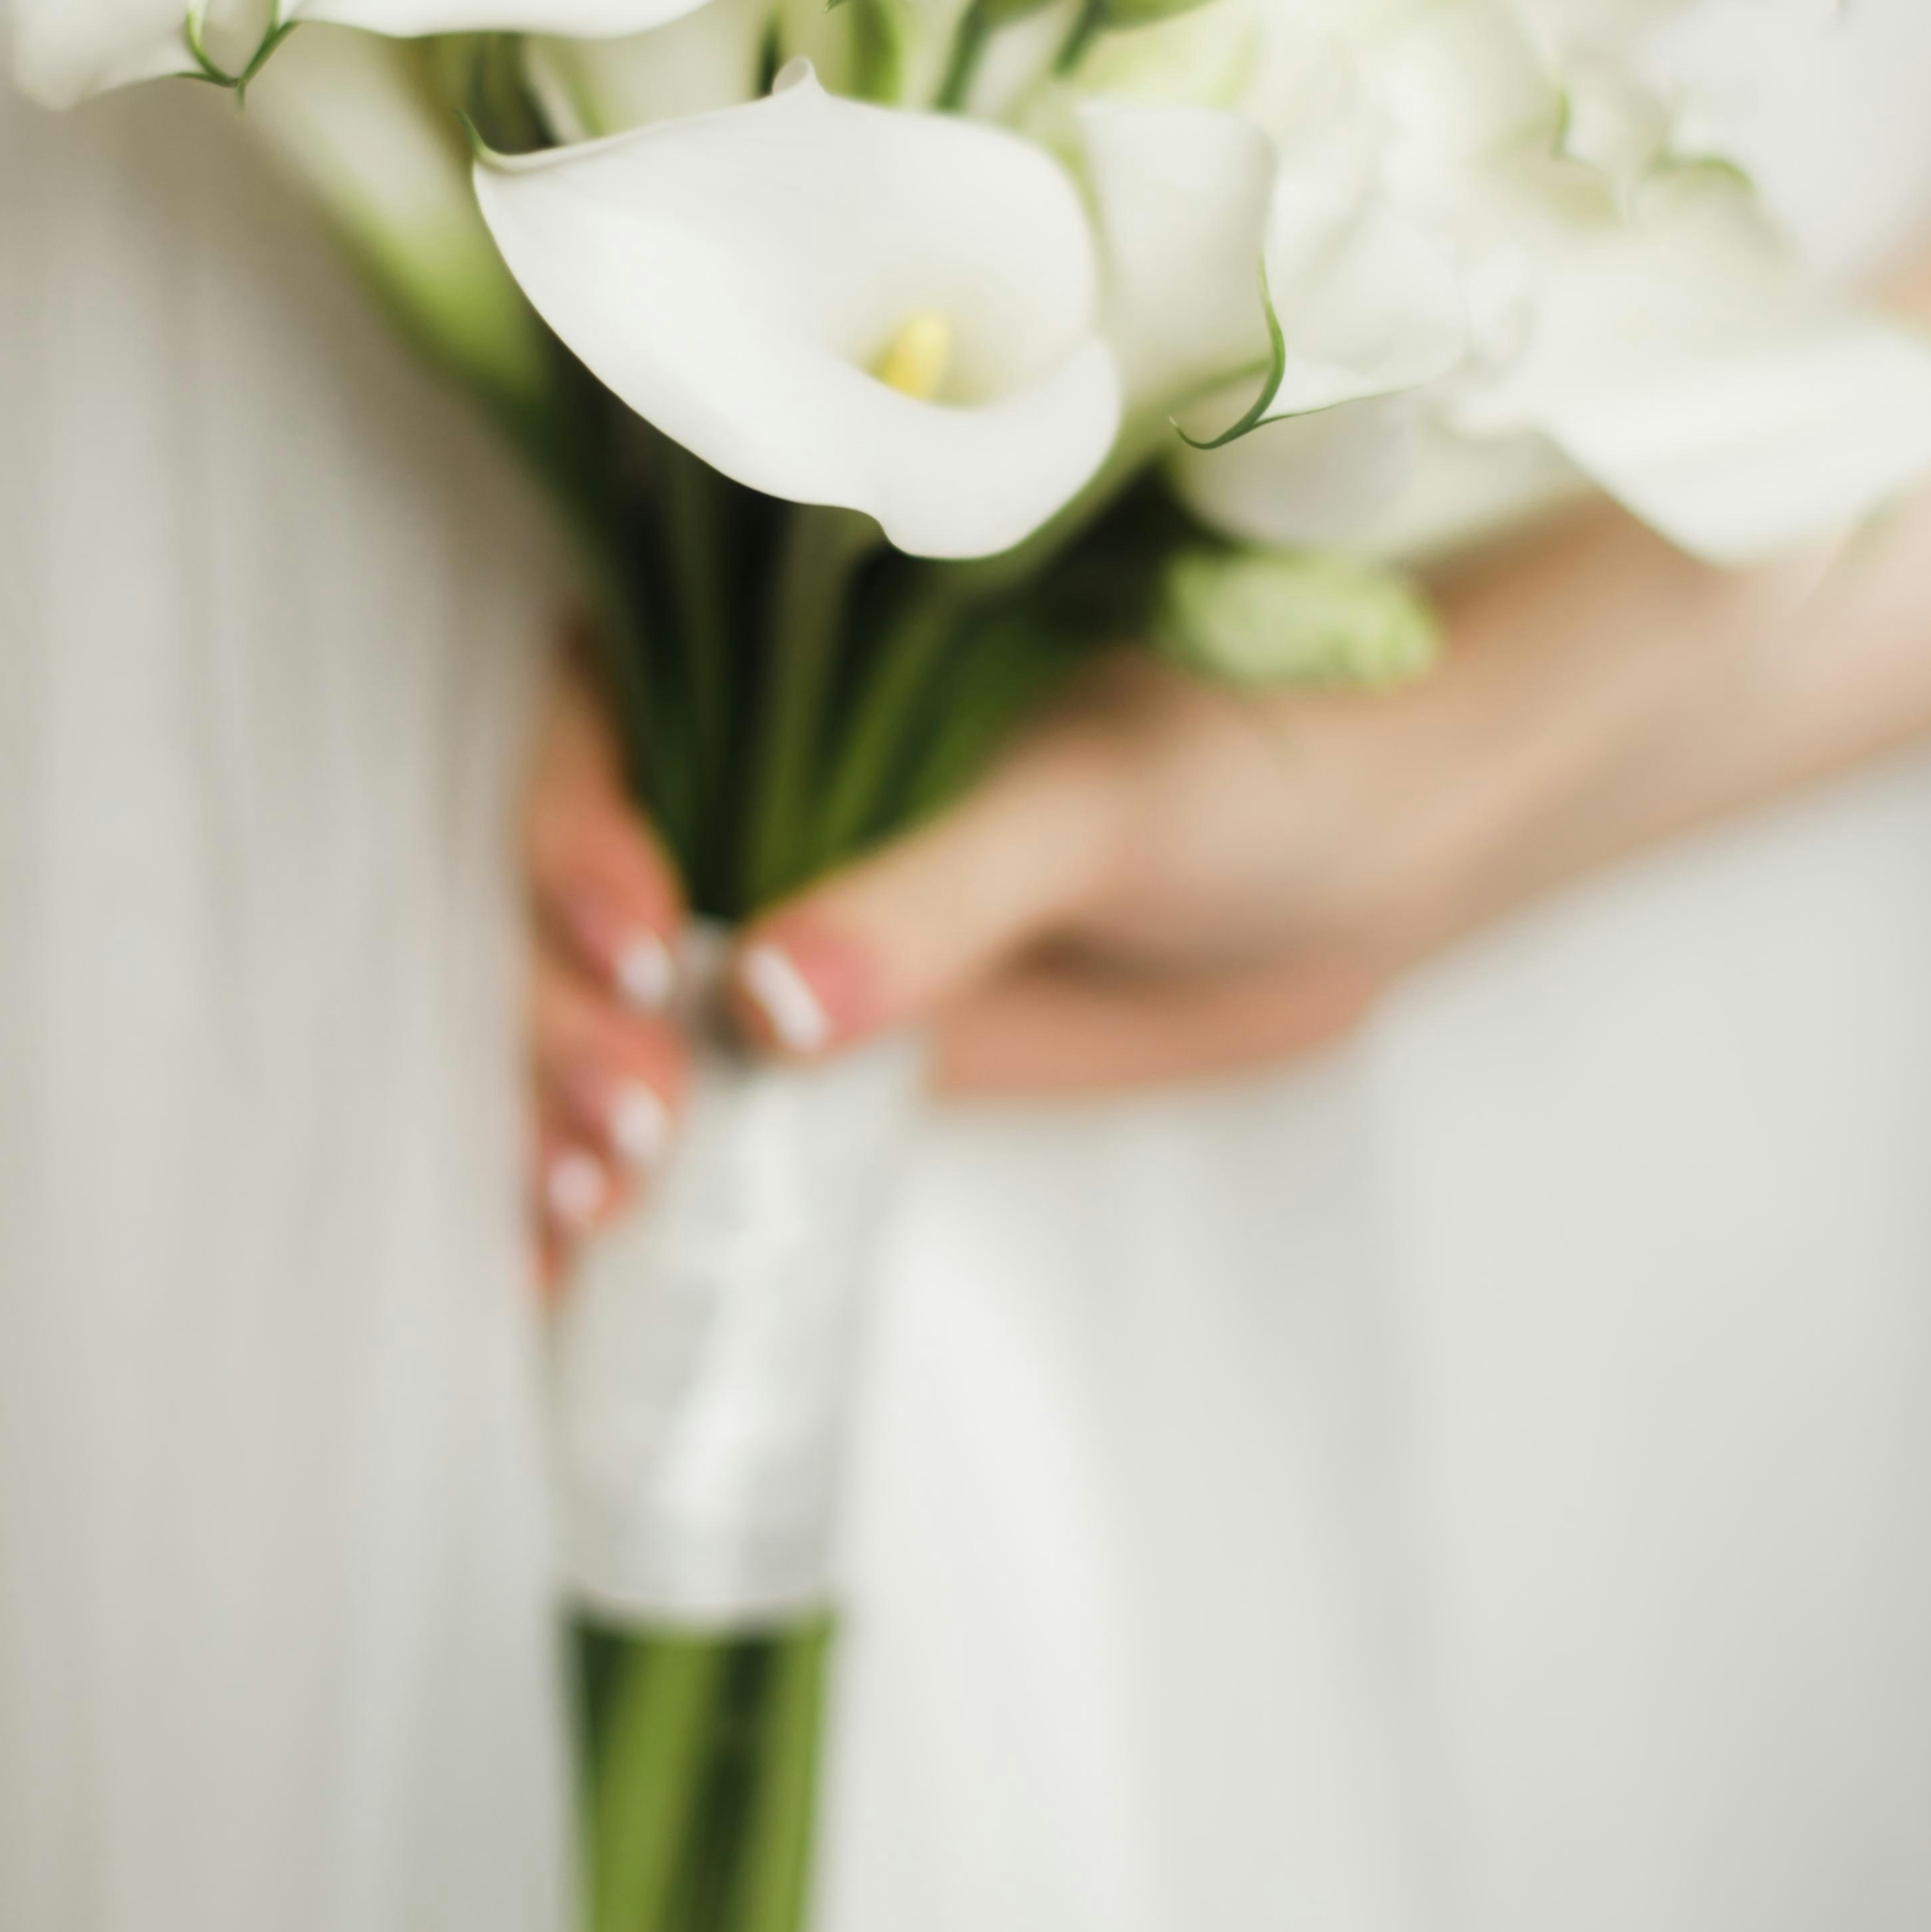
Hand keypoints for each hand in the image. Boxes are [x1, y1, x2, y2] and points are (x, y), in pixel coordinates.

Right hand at [522, 505, 1740, 1263]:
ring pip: (604, 1018)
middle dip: (565, 1014)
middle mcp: (740, 780)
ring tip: (589, 1214)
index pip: (603, 736)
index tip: (651, 946)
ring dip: (562, 1112)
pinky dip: (615, 1195)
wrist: (1367, 864)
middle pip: (572, 902)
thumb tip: (769, 998)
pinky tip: (573, 1275)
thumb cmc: (1253, 762)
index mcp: (774, 656)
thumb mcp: (1094, 807)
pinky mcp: (818, 1046)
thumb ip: (938, 889)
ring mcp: (769, 919)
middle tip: (631, 1127)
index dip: (581, 844)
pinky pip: (686, 1113)